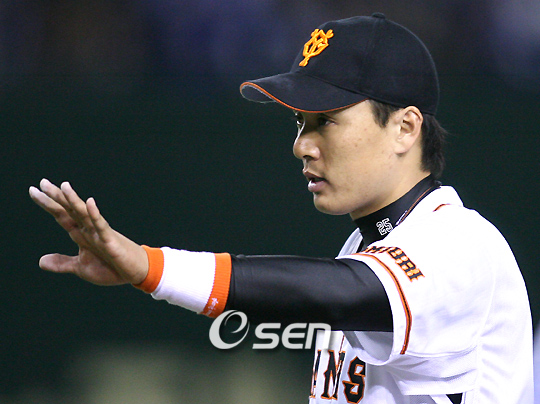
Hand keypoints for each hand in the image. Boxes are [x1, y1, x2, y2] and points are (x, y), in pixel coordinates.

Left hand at [29, 179, 148, 285]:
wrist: (134, 273)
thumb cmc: (111, 268)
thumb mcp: (81, 268)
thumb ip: (62, 263)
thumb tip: (41, 261)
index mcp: (81, 234)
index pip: (62, 215)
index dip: (48, 203)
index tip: (34, 191)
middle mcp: (88, 230)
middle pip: (70, 210)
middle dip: (56, 196)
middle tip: (42, 182)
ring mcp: (99, 233)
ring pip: (84, 214)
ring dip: (74, 200)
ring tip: (63, 186)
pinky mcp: (111, 240)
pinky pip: (101, 226)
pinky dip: (95, 215)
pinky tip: (90, 203)